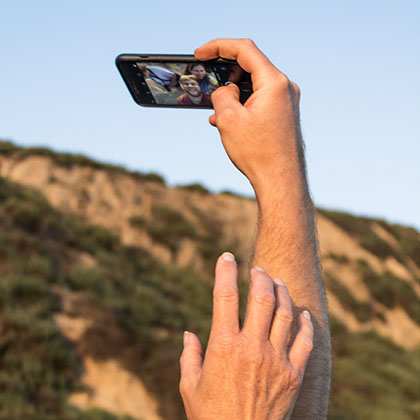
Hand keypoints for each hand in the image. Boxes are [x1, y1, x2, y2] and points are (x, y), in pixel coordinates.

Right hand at [179, 253, 313, 419]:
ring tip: (276, 282)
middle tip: (256, 270)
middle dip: (259, 276)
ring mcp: (275, 360)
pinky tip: (303, 314)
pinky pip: (304, 342)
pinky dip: (305, 324)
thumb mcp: (190, 386)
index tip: (226, 257)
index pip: (224, 296)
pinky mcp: (293, 375)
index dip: (225, 271)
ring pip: (284, 313)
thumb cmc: (210, 417)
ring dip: (281, 292)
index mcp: (223, 346)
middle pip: (261, 297)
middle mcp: (251, 347)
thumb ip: (189, 355)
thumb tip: (189, 333)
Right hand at [195, 38, 301, 194]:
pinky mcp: (284, 115)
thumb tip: (225, 90)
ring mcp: (287, 102)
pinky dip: (242, 105)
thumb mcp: (228, 119)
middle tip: (207, 81)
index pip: (244, 50)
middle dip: (225, 73)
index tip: (200, 53)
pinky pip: (260, 101)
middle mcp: (285, 88)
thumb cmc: (259, 153)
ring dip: (232, 93)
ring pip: (253, 86)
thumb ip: (221, 95)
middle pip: (250, 66)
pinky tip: (227, 120)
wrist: (281, 181)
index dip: (218, 46)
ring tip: (215, 109)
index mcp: (274, 83)